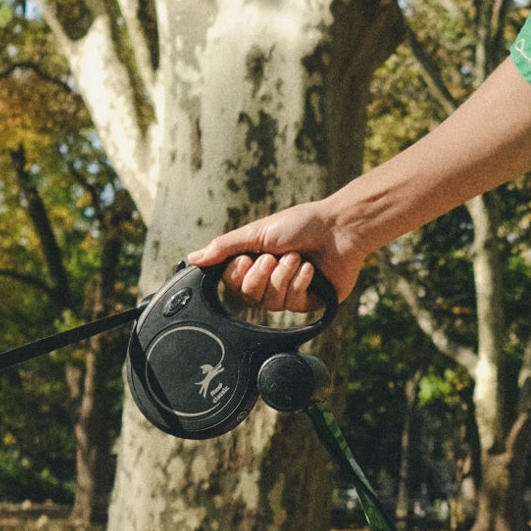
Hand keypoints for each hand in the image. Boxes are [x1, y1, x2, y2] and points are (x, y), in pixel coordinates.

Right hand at [189, 199, 358, 309]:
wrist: (339, 229)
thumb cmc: (300, 224)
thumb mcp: (256, 232)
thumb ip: (224, 247)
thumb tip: (191, 259)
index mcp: (254, 262)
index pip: (232, 283)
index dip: (239, 273)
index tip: (250, 256)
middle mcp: (269, 279)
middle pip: (249, 297)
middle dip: (263, 275)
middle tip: (277, 256)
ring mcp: (289, 293)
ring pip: (271, 303)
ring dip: (283, 276)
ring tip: (298, 258)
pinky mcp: (310, 303)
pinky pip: (293, 305)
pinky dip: (300, 283)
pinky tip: (310, 269)